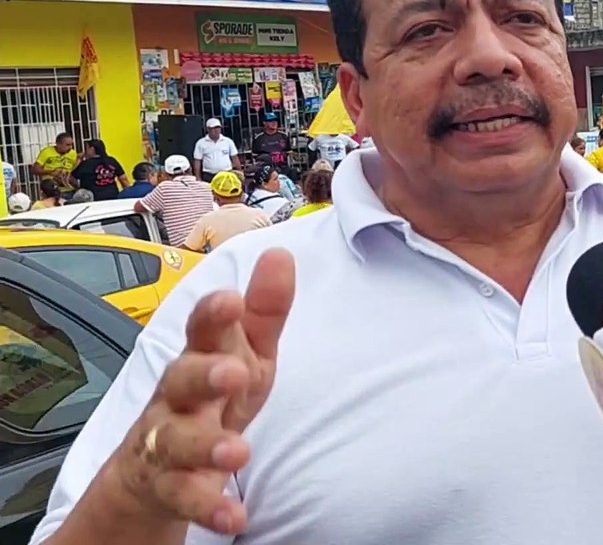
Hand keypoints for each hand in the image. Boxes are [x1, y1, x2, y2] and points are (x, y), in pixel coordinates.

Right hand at [104, 249, 294, 534]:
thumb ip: (264, 310)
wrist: (153, 466)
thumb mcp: (244, 352)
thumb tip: (281, 256)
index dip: (214, 315)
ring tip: (238, 451)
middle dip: (204, 374)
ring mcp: (167, 440)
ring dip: (206, 444)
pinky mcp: (168, 485)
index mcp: (200, 356)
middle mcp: (176, 395)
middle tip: (232, 373)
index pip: (202, 329)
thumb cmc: (210, 394)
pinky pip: (184, 496)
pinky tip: (236, 515)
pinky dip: (209, 506)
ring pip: (176, 440)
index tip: (230, 299)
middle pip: (180, 379)